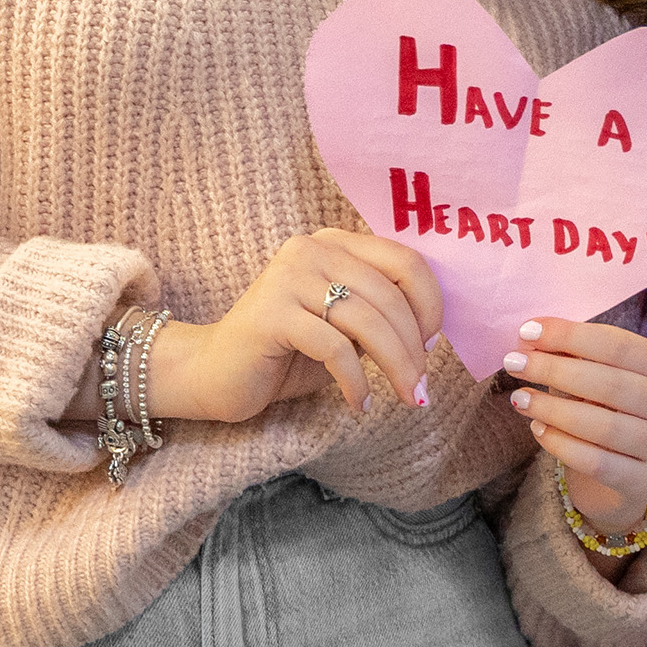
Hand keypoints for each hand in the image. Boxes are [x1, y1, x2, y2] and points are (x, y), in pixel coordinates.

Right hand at [157, 231, 444, 424]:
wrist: (215, 373)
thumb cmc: (288, 353)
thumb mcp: (344, 327)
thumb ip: (379, 314)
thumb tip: (431, 332)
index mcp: (335, 242)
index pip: (405, 260)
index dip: (430, 304)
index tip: (431, 345)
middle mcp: (312, 248)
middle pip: (388, 294)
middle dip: (412, 347)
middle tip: (420, 387)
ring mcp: (288, 276)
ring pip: (366, 321)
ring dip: (395, 366)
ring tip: (404, 397)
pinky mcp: (271, 314)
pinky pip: (333, 347)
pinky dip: (355, 381)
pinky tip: (359, 404)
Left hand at [499, 320, 646, 542]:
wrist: (626, 477)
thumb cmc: (609, 413)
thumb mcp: (599, 378)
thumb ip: (574, 356)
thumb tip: (532, 337)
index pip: (619, 345)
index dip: (572, 335)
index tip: (528, 331)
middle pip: (611, 384)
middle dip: (555, 369)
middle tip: (515, 363)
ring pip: (604, 426)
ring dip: (554, 409)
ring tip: (520, 398)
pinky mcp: (646, 482)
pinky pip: (597, 463)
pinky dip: (562, 444)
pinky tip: (538, 430)